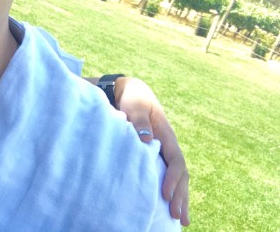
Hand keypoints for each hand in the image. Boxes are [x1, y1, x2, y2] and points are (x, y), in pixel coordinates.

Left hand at [114, 77, 189, 225]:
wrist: (130, 92)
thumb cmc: (133, 99)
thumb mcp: (135, 106)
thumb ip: (139, 121)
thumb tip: (147, 141)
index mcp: (167, 135)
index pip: (175, 161)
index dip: (173, 179)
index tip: (165, 195)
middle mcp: (169, 146)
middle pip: (181, 174)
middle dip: (181, 196)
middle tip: (178, 217)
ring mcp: (164, 152)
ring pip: (177, 178)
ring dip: (179, 198)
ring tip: (180, 220)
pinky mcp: (156, 155)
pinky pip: (167, 175)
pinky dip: (171, 191)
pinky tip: (168, 206)